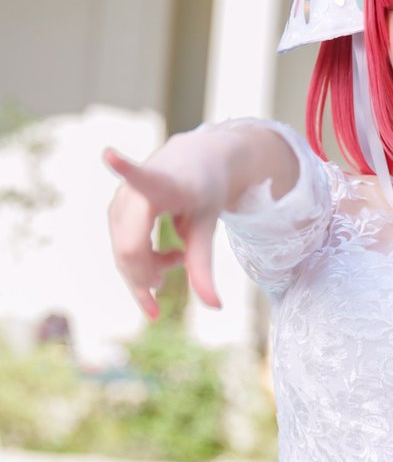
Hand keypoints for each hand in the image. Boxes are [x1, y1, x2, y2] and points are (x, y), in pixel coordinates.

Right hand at [104, 131, 233, 319]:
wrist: (192, 163)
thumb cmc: (203, 189)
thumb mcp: (208, 224)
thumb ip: (203, 264)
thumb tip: (215, 307)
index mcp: (163, 183)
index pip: (142, 177)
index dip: (124, 168)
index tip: (109, 154)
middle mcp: (134, 190)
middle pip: (129, 248)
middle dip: (146, 278)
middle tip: (167, 283)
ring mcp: (120, 203)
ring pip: (123, 254)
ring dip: (146, 272)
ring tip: (176, 260)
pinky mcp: (116, 215)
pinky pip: (122, 249)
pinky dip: (141, 267)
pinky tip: (165, 262)